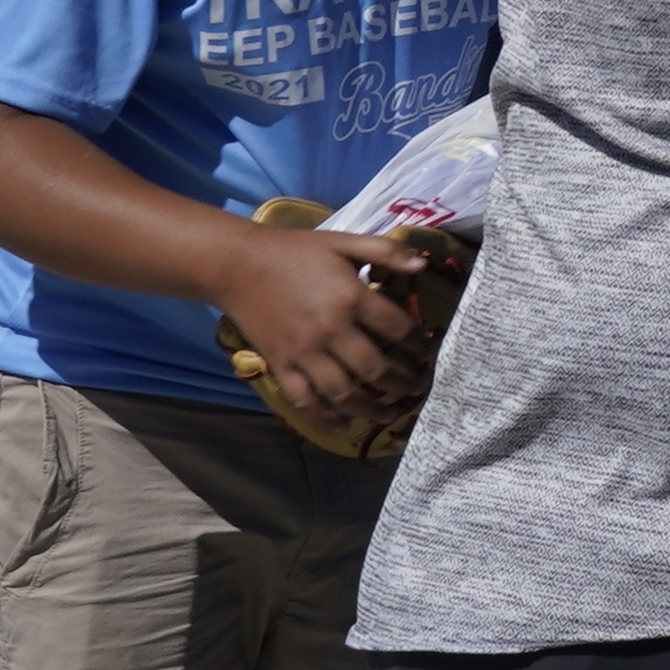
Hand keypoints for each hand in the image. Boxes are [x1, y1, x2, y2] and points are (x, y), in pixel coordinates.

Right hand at [218, 223, 446, 434]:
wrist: (238, 265)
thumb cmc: (296, 251)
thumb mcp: (346, 241)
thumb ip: (387, 252)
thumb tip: (424, 266)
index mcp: (352, 298)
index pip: (398, 330)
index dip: (419, 344)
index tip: (430, 353)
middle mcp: (331, 331)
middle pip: (376, 368)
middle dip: (403, 382)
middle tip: (418, 388)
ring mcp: (303, 353)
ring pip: (344, 392)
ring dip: (372, 408)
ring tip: (392, 415)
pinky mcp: (280, 365)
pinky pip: (304, 400)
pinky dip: (324, 418)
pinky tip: (343, 427)